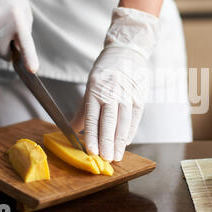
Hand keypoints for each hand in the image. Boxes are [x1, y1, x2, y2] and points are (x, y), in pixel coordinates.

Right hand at [0, 0, 38, 72]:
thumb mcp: (25, 15)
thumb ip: (23, 35)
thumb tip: (19, 54)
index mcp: (17, 21)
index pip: (24, 44)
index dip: (29, 58)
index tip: (32, 70)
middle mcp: (1, 24)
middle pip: (4, 53)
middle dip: (9, 52)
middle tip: (13, 40)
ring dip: (1, 43)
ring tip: (4, 24)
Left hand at [71, 7, 159, 161]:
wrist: (127, 52)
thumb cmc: (106, 69)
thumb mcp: (91, 84)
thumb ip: (83, 110)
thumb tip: (72, 130)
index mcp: (97, 88)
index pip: (93, 116)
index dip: (92, 135)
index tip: (91, 150)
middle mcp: (113, 92)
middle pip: (110, 122)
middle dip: (108, 142)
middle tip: (106, 159)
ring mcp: (128, 95)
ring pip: (124, 122)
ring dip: (120, 141)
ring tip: (116, 156)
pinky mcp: (140, 97)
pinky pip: (135, 119)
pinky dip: (130, 132)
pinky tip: (125, 143)